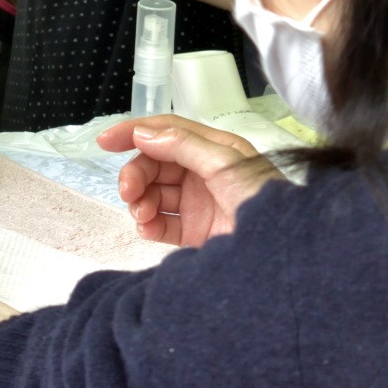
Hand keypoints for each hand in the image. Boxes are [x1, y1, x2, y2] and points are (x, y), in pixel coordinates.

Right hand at [96, 115, 281, 247]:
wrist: (282, 255)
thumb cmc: (264, 201)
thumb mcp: (227, 163)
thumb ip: (183, 145)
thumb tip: (143, 135)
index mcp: (213, 150)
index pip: (166, 132)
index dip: (133, 132)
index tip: (105, 142)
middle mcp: (202, 174)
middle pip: (153, 165)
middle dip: (135, 175)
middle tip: (128, 192)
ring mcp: (197, 205)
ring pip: (153, 194)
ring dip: (140, 202)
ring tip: (142, 215)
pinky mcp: (193, 233)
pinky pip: (160, 224)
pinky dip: (148, 225)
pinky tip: (148, 229)